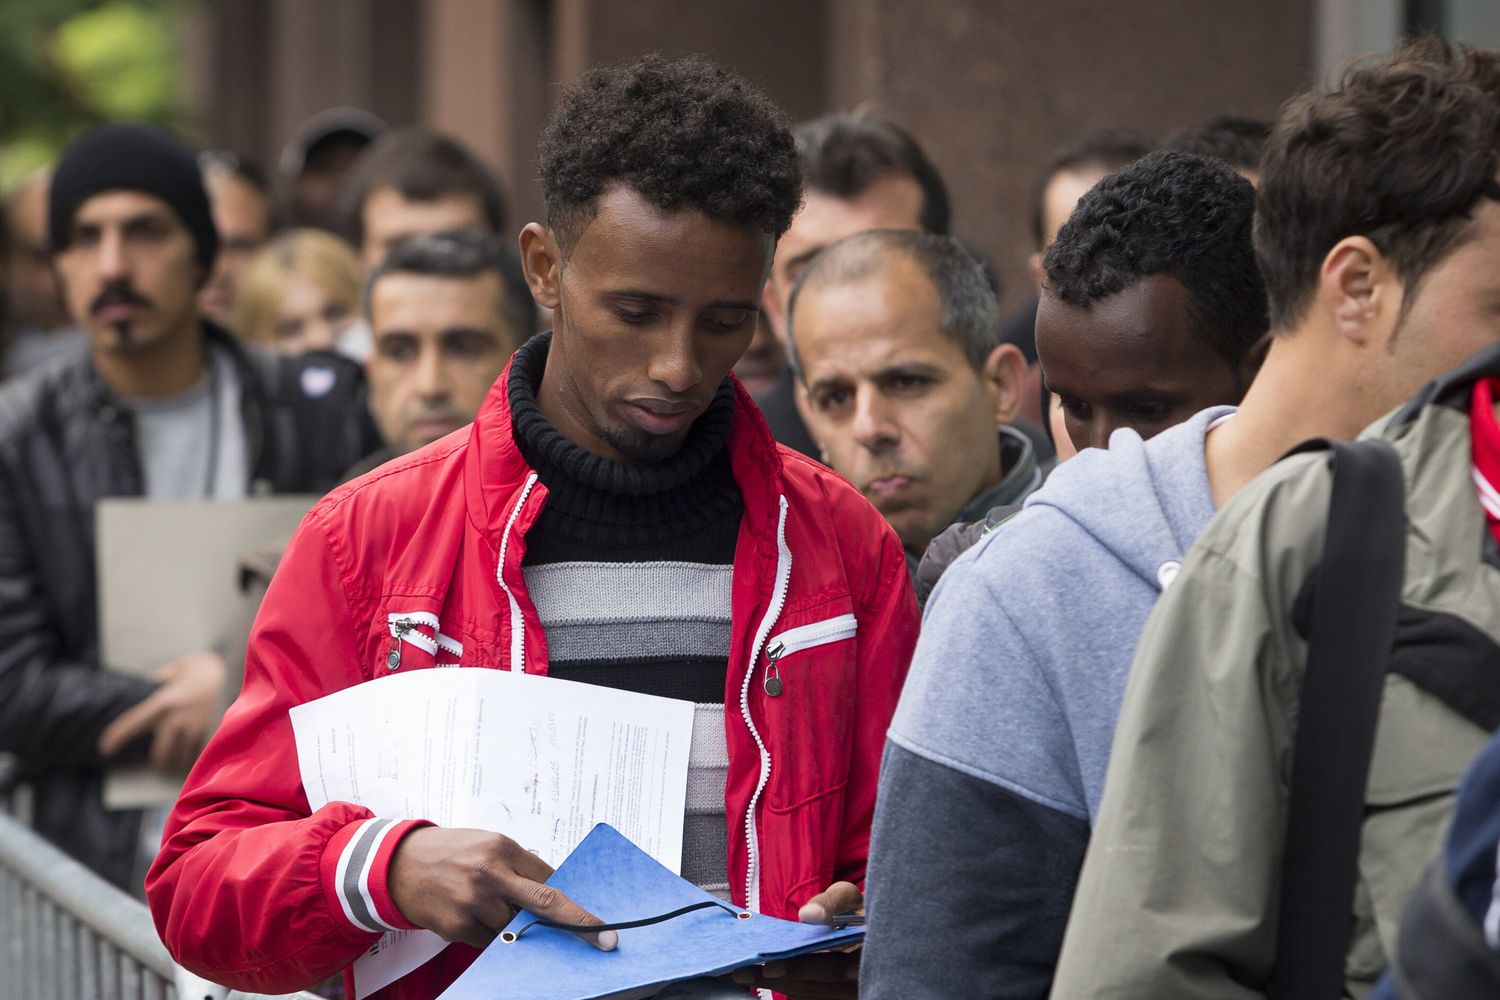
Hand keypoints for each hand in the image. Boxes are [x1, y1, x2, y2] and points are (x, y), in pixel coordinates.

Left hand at [97, 652, 228, 772]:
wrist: (237, 672)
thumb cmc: (206, 668)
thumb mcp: (181, 666)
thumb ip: (165, 676)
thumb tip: (155, 680)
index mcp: (163, 701)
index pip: (133, 723)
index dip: (117, 736)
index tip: (105, 748)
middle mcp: (176, 718)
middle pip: (160, 753)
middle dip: (158, 761)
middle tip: (157, 763)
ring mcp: (194, 727)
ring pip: (179, 757)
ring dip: (176, 763)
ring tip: (176, 765)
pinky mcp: (209, 732)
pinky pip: (196, 753)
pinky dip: (192, 757)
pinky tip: (192, 758)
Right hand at [387, 826, 616, 951]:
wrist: (397, 863)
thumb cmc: (451, 852)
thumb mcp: (488, 845)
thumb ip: (519, 867)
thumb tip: (554, 892)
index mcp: (502, 848)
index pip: (550, 878)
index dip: (574, 900)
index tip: (599, 917)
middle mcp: (489, 874)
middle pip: (545, 903)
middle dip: (577, 922)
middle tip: (604, 938)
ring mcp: (473, 902)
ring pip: (514, 928)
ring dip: (513, 925)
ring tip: (486, 905)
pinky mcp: (457, 926)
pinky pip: (490, 942)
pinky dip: (491, 936)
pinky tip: (474, 917)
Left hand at [731, 881, 862, 997]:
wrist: (872, 931)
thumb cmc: (856, 910)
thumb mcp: (848, 897)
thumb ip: (830, 902)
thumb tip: (807, 915)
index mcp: (867, 954)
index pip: (837, 968)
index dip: (802, 969)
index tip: (769, 968)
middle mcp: (861, 980)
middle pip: (817, 987)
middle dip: (777, 980)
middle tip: (742, 973)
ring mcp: (849, 994)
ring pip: (811, 996)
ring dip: (776, 987)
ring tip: (743, 976)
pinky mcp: (837, 997)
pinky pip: (810, 998)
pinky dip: (787, 989)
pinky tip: (762, 980)